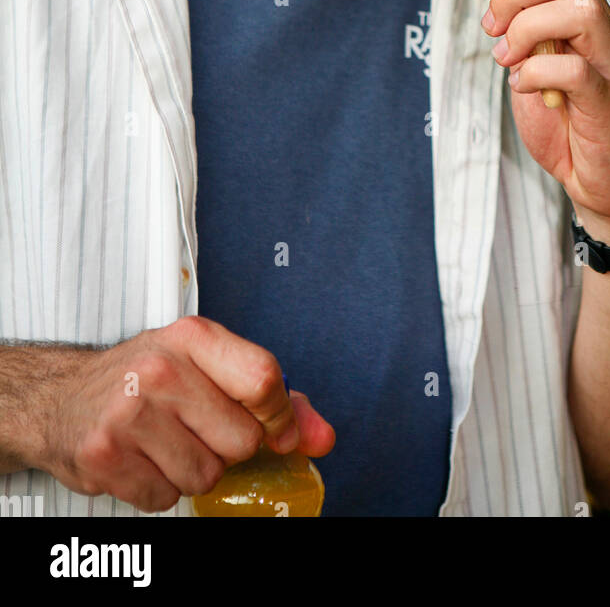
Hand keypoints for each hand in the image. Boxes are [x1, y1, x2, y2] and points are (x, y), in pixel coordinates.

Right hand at [30, 317, 335, 512]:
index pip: (263, 378)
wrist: (61, 398)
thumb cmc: (144, 379)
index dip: (279, 415)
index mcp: (193, 338)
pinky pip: (166, 498)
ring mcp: (129, 414)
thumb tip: (321, 437)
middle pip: (241, 440)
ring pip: (206, 476)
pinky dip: (159, 489)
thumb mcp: (207, 367)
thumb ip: (271, 399)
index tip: (273, 428)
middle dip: (227, 445)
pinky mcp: (105, 456)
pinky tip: (141, 460)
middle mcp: (160, 370)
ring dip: (193, 470)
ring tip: (164, 442)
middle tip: (194, 426)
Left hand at [480, 0, 609, 245]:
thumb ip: (517, 14)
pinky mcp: (607, 103)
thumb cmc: (569, 119)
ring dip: (528, 26)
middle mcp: (605, 30)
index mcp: (587, 13)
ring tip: (507, 56)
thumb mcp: (532, 58)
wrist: (606, 182)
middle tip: (493, 26)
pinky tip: (523, 85)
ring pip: (581, 9)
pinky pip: (576, 70)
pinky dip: (537, 71)